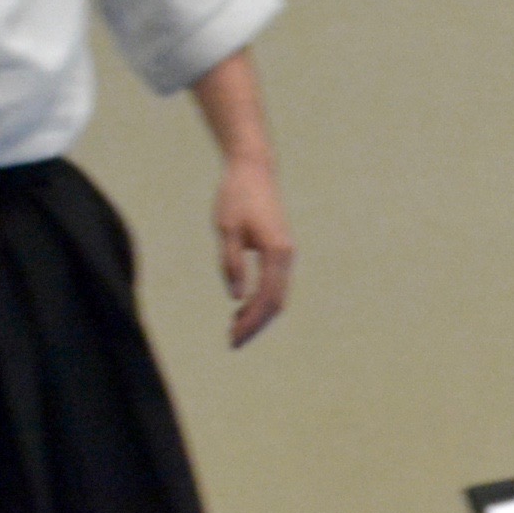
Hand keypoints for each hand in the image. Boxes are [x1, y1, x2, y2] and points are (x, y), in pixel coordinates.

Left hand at [215, 159, 294, 346]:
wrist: (253, 170)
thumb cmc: (236, 197)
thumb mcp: (226, 231)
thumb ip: (231, 263)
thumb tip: (236, 297)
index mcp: (277, 252)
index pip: (266, 298)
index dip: (251, 321)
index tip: (233, 337)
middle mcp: (287, 256)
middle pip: (276, 302)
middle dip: (255, 325)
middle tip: (232, 342)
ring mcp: (286, 253)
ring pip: (277, 295)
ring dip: (258, 314)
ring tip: (234, 328)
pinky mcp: (280, 250)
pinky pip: (275, 284)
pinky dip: (261, 300)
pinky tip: (242, 306)